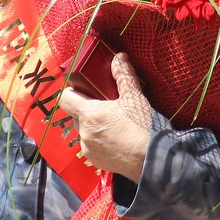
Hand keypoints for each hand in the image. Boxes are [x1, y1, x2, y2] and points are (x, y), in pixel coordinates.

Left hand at [59, 53, 152, 182]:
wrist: (154, 162)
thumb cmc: (143, 127)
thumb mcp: (135, 97)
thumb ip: (123, 75)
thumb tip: (118, 57)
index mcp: (89, 114)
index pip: (65, 99)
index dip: (71, 92)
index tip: (84, 90)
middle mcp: (84, 132)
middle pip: (75, 115)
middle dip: (86, 109)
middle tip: (104, 105)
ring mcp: (88, 149)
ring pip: (83, 131)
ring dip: (92, 126)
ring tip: (112, 123)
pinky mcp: (95, 161)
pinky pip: (90, 146)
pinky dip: (98, 141)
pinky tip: (115, 139)